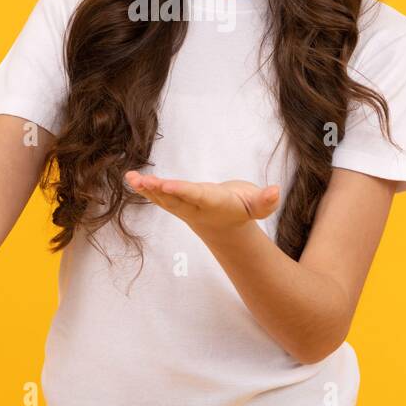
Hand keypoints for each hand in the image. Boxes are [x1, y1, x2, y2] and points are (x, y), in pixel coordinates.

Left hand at [124, 170, 279, 235]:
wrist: (227, 227)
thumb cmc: (243, 209)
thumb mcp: (258, 205)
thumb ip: (265, 201)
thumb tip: (274, 191)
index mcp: (214, 204)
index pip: (197, 196)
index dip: (182, 190)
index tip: (168, 184)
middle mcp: (195, 207)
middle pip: (175, 200)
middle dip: (160, 191)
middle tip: (145, 182)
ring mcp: (183, 207)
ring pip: (163, 199)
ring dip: (147, 189)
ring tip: (132, 178)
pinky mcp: (176, 203)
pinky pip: (158, 197)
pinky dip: (144, 188)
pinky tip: (130, 178)